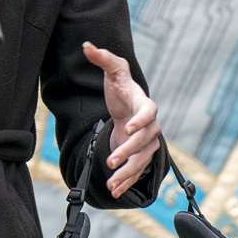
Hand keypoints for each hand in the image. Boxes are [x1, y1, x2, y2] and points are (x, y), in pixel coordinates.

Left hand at [82, 42, 161, 198]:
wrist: (127, 108)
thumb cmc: (121, 89)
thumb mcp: (113, 72)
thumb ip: (103, 58)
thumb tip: (87, 46)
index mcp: (145, 105)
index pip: (149, 112)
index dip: (141, 120)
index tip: (129, 127)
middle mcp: (151, 126)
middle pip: (145, 142)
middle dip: (128, 152)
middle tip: (111, 160)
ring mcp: (147, 143)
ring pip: (142, 161)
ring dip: (128, 173)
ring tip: (111, 183)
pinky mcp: (141, 156)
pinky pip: (138, 171)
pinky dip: (127, 182)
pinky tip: (115, 191)